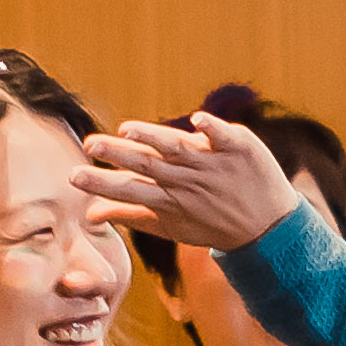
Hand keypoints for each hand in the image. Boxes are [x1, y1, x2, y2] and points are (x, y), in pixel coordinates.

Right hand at [75, 111, 312, 263]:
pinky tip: (196, 119)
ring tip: (127, 128)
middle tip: (90, 146)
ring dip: (153, 137)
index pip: (131, 189)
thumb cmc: (213, 224)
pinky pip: (222, 135)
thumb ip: (130, 216)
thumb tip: (90, 215)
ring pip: (178, 147)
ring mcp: (213, 163)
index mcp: (170, 199)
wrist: (270, 227)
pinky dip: (211, 128)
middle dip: (119, 155)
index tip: (74, 176)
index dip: (102, 182)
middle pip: (149, 165)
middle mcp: (188, 180)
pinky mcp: (238, 147)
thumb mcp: (172, 225)